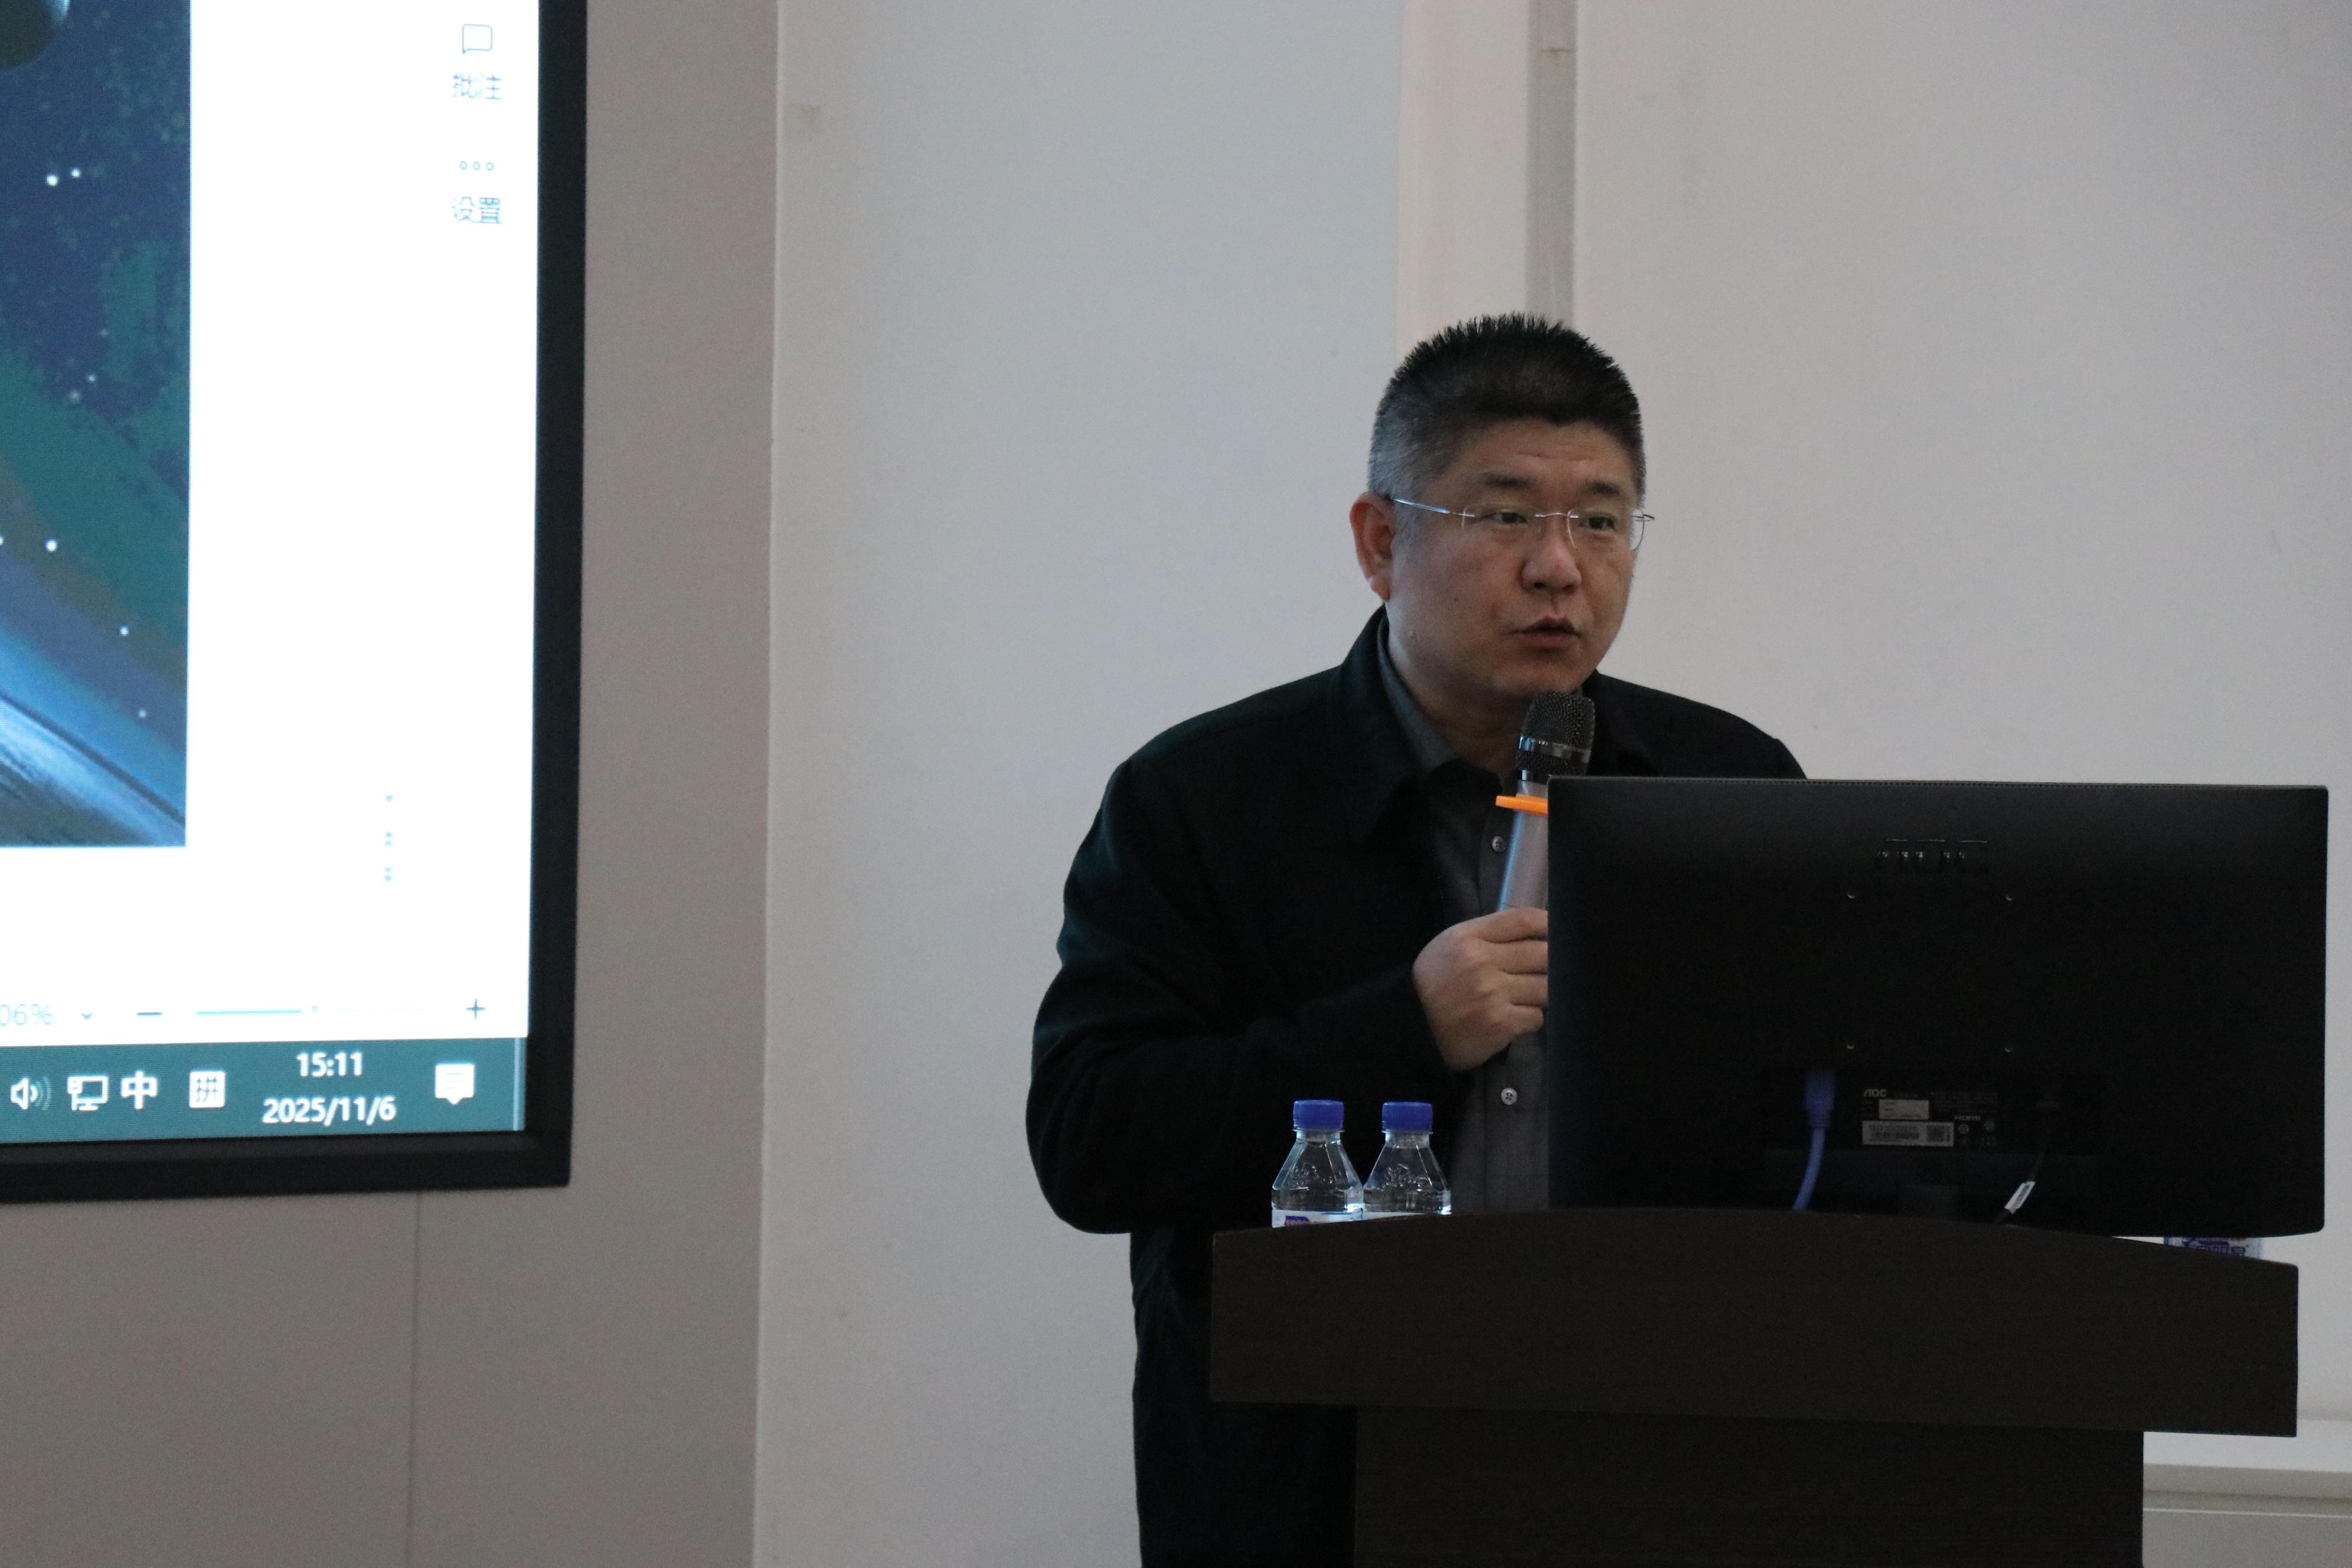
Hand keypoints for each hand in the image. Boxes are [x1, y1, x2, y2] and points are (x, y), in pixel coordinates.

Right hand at [1411, 907, 1547, 1071]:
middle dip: (1553, 963)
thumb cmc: (1434, 984)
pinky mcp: (1500, 1024)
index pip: (1522, 920)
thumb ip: (1487, 935)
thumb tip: (1534, 934)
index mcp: (1468, 938)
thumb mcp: (1450, 946)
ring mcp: (1492, 994)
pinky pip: (1536, 1018)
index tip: (1558, 931)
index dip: (1549, 924)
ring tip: (1526, 997)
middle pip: (1543, 954)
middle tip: (1547, 971)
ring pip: (1545, 987)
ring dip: (1541, 993)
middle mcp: (1482, 962)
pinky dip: (1529, 1019)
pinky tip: (1513, 1019)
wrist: (1409, 1029)